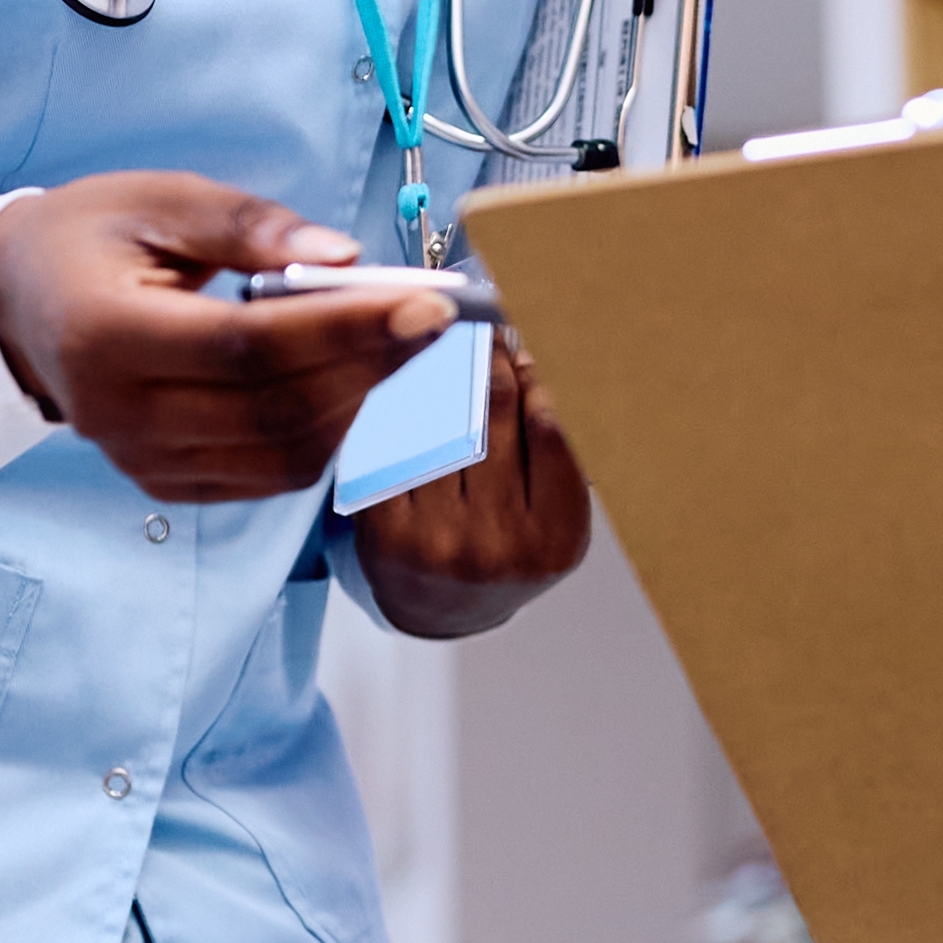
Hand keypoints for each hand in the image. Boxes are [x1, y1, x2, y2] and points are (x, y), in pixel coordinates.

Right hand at [0, 173, 442, 502]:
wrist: (21, 303)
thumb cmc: (91, 237)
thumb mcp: (159, 199)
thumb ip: (249, 226)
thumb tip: (343, 256)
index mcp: (105, 335)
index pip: (247, 348)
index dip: (344, 330)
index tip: (423, 303)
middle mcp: (118, 415)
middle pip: (273, 410)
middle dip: (370, 365)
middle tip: (434, 319)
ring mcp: (141, 459)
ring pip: (283, 454)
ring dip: (358, 401)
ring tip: (393, 342)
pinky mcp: (166, 482)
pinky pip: (268, 476)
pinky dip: (325, 432)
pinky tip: (348, 379)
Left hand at [346, 341, 592, 637]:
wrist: (441, 611)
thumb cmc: (504, 551)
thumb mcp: (552, 514)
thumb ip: (554, 449)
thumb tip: (529, 358)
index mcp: (555, 539)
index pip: (549, 427)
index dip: (533, 374)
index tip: (522, 344)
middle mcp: (500, 545)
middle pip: (496, 417)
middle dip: (490, 362)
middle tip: (485, 331)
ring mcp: (440, 541)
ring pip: (442, 422)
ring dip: (446, 374)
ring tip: (451, 348)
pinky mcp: (387, 531)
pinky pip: (399, 446)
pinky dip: (405, 407)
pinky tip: (413, 385)